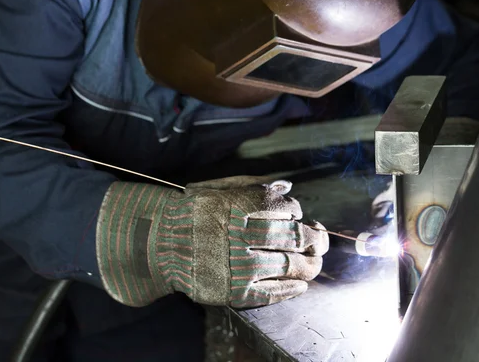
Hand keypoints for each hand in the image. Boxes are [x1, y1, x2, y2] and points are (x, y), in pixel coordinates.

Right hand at [96, 176, 328, 307]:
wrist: (157, 245)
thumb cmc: (191, 213)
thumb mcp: (215, 188)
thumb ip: (252, 185)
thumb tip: (288, 186)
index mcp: (236, 206)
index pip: (284, 207)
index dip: (297, 210)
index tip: (298, 215)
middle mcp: (239, 235)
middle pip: (295, 237)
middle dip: (315, 238)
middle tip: (321, 239)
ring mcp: (238, 266)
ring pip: (290, 265)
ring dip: (311, 264)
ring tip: (315, 261)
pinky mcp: (234, 292)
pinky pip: (272, 292)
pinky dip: (292, 288)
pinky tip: (301, 284)